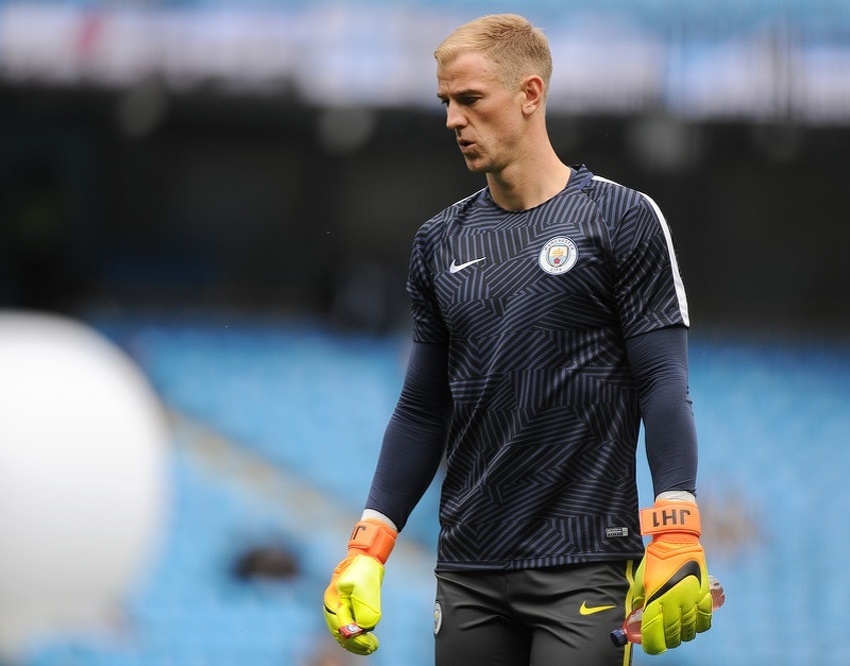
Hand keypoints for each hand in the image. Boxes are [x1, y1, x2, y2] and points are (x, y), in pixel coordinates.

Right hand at [323, 518, 396, 654]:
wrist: (364, 556)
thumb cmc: (364, 568)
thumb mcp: (364, 584)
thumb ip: (363, 605)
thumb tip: (365, 627)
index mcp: (333, 600)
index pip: (341, 625)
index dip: (355, 638)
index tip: (370, 644)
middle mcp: (332, 605)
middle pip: (340, 632)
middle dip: (356, 643)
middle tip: (372, 648)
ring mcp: (338, 606)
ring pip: (342, 632)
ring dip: (356, 642)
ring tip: (371, 648)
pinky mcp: (346, 606)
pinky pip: (347, 626)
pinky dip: (355, 636)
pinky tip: (367, 640)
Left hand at [632, 499, 712, 654]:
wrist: (675, 540)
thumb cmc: (654, 560)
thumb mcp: (642, 581)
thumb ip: (642, 601)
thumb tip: (639, 620)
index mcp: (656, 599)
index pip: (654, 634)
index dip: (652, 645)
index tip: (650, 646)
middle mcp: (675, 603)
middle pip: (673, 635)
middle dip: (666, 642)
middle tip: (663, 640)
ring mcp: (691, 600)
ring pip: (689, 631)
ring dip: (682, 636)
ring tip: (677, 633)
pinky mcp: (704, 595)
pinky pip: (705, 620)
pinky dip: (699, 627)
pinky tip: (693, 625)